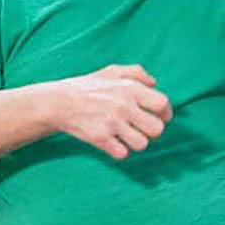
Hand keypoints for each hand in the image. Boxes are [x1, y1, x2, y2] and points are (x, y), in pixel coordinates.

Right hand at [51, 64, 172, 159]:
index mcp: (131, 89)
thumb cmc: (88, 86)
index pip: (163, 104)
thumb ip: (137, 73)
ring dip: (136, 142)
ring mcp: (113, 123)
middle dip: (152, 131)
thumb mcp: (112, 71)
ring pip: (142, 144)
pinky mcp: (100, 139)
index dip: (165, 113)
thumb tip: (155, 84)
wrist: (59, 102)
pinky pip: (123, 153)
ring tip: (126, 136)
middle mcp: (124, 106)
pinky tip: (113, 143)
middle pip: (157, 129)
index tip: (159, 117)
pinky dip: (120, 151)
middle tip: (141, 128)